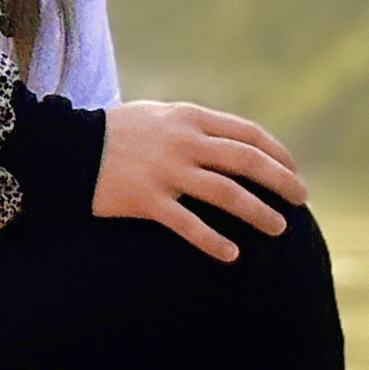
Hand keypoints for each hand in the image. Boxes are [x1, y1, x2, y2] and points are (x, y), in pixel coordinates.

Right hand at [90, 100, 307, 263]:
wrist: (67, 147)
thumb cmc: (117, 132)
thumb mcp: (158, 115)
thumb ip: (194, 126)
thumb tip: (233, 143)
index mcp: (189, 118)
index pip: (248, 133)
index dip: (278, 154)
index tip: (293, 172)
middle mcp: (182, 142)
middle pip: (246, 161)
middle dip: (281, 181)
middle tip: (301, 200)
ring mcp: (165, 171)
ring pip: (226, 192)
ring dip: (258, 211)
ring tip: (279, 227)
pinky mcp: (146, 200)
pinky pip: (188, 224)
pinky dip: (213, 240)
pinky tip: (232, 254)